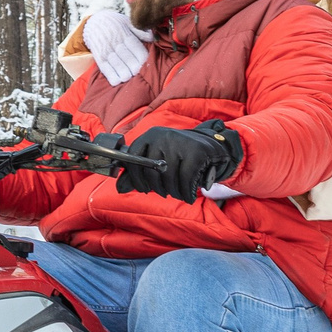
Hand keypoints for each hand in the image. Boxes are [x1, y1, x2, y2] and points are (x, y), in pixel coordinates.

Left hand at [115, 121, 243, 203]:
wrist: (212, 147)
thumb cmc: (180, 156)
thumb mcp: (158, 159)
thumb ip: (138, 172)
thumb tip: (119, 188)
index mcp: (151, 136)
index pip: (134, 158)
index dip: (136, 178)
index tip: (144, 189)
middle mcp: (163, 136)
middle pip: (152, 171)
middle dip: (158, 188)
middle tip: (165, 193)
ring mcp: (180, 143)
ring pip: (169, 177)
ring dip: (174, 192)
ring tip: (178, 193)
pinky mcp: (196, 152)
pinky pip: (186, 179)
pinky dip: (186, 192)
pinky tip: (188, 196)